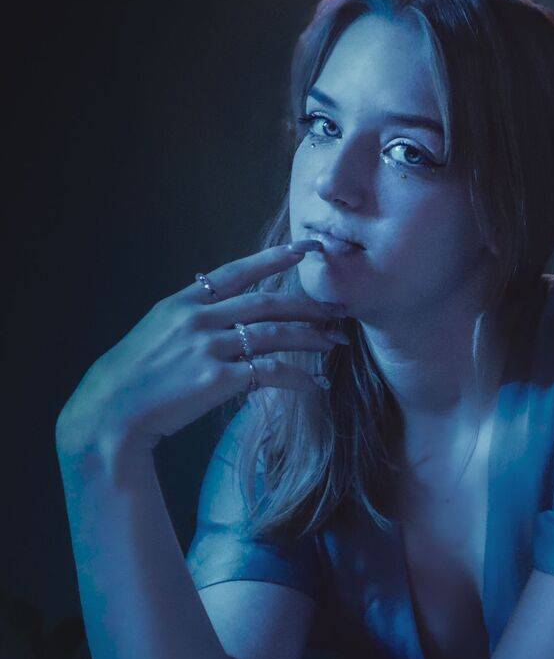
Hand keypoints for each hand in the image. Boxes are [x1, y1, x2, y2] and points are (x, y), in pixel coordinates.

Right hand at [56, 240, 348, 454]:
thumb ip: (192, 315)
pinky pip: (270, 371)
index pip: (238, 271)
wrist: (112, 410)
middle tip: (337, 310)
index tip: (307, 248)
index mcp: (186, 301)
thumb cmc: (136, 375)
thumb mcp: (158, 330)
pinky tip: (315, 383)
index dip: (276, 258)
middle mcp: (200, 318)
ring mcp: (209, 347)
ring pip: (275, 334)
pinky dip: (298, 377)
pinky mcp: (218, 379)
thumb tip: (223, 307)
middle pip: (267, 304)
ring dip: (310, 338)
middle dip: (307, 306)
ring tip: (334, 343)